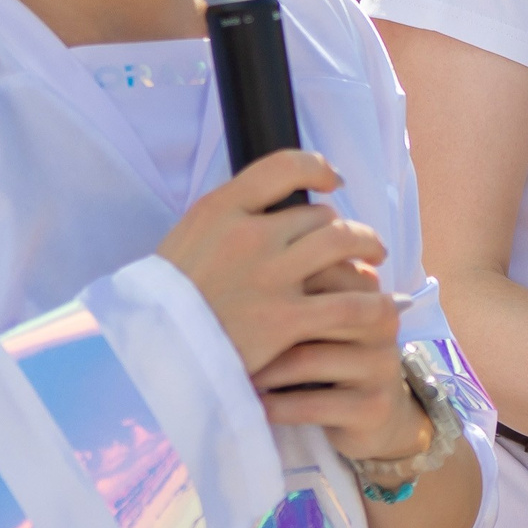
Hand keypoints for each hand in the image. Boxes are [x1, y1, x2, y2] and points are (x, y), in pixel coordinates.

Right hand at [157, 150, 419, 460]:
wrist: (147, 360)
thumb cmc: (165, 306)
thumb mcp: (185, 243)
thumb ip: (228, 222)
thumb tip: (276, 210)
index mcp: (217, 211)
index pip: (282, 167)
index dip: (316, 167)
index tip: (331, 180)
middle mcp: (247, 236)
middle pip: (319, 215)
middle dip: (338, 229)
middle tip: (352, 243)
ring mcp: (269, 277)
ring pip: (343, 243)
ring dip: (367, 248)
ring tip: (375, 258)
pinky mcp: (286, 320)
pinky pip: (351, 303)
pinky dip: (373, 303)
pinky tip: (381, 306)